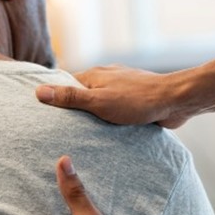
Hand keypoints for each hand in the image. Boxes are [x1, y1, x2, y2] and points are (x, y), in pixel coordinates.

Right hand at [36, 65, 191, 127]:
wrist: (175, 101)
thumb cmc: (137, 100)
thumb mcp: (98, 101)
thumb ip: (70, 98)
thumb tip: (39, 92)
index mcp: (94, 76)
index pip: (65, 86)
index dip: (54, 99)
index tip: (41, 115)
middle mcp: (106, 80)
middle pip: (81, 95)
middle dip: (72, 111)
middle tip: (57, 132)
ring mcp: (121, 90)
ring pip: (99, 105)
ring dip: (92, 118)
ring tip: (80, 138)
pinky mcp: (134, 102)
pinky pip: (115, 112)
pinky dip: (108, 121)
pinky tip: (106, 135)